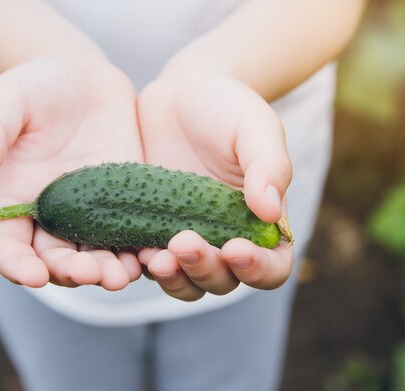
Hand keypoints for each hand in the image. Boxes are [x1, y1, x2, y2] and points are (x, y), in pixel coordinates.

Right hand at [0, 56, 143, 289]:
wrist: (85, 77)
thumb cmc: (38, 84)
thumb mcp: (8, 99)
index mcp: (17, 199)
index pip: (9, 247)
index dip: (17, 266)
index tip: (34, 276)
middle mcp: (53, 215)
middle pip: (56, 261)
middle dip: (72, 273)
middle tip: (94, 274)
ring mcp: (92, 213)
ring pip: (96, 257)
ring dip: (108, 272)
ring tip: (124, 274)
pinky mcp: (125, 204)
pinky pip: (131, 236)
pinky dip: (140, 251)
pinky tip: (154, 255)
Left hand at [137, 75, 293, 300]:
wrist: (181, 95)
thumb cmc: (228, 107)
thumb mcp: (255, 127)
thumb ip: (269, 165)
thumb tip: (273, 213)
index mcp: (262, 225)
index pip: (272, 266)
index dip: (258, 269)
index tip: (236, 249)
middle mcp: (226, 241)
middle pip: (223, 281)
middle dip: (205, 270)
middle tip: (184, 242)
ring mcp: (187, 241)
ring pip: (185, 282)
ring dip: (173, 278)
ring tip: (156, 258)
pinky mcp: (151, 232)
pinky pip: (148, 262)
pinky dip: (141, 265)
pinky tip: (131, 250)